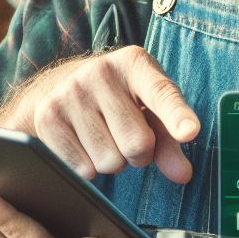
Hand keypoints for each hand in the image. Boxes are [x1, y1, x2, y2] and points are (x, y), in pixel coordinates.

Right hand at [0, 45, 199, 183]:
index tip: (190, 132)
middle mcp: (101, 72)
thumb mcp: (146, 107)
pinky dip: (87, 168)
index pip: (161, 93)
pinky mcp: (48, 117)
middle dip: (138, 154)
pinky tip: (81, 144)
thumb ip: (169, 140)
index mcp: (134, 63)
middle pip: (138, 144)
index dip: (176, 115)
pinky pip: (83, 170)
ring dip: (111, 161)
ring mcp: (71, 93)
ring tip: (101, 136)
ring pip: (110, 162)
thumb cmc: (115, 99)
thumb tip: (183, 174)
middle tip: (125, 136)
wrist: (55, 86)